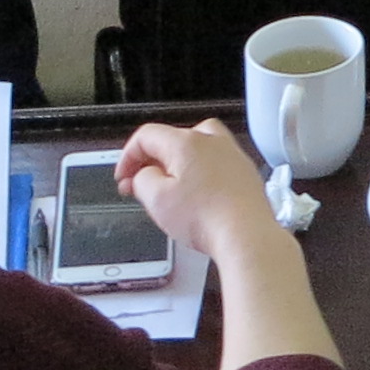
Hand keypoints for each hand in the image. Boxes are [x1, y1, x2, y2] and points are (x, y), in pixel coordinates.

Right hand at [117, 117, 287, 262]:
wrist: (246, 233)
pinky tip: (197, 197)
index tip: (123, 177)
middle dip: (151, 162)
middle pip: (171, 140)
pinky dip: (199, 174)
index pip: (147, 136)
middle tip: (140, 186)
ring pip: (194, 150)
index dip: (128, 156)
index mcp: (186, 142)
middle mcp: (211, 140)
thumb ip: (142, 181)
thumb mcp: (158, 201)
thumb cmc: (206, 217)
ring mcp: (230, 153)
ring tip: (169, 192)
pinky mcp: (243, 170)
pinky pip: (213, 164)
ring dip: (176, 167)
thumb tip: (142, 175)